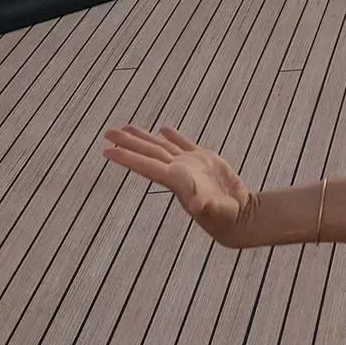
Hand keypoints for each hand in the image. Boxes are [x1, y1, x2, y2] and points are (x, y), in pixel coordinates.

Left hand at [104, 124, 252, 243]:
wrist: (238, 216)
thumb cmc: (224, 216)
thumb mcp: (215, 210)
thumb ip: (205, 206)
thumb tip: (197, 206)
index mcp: (175, 179)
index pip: (145, 165)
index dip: (126, 157)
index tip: (107, 150)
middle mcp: (177, 170)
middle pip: (148, 152)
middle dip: (128, 142)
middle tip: (108, 132)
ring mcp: (190, 164)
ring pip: (161, 147)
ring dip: (144, 137)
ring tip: (127, 127)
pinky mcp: (205, 160)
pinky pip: (184, 144)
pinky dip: (174, 136)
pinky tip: (163, 129)